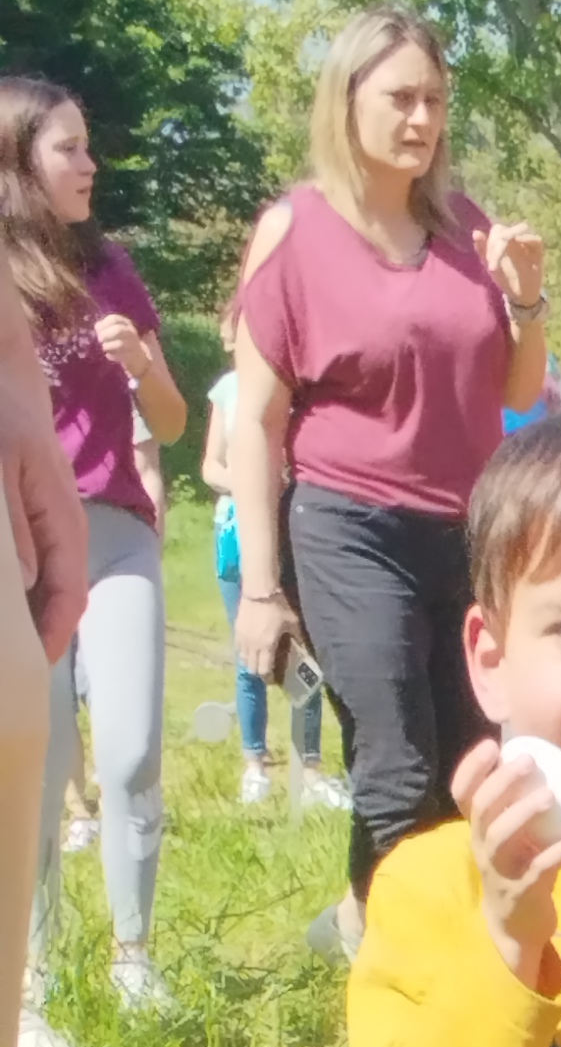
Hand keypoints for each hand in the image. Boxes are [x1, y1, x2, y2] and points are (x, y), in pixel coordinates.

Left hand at [0, 395, 85, 661]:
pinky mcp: (30, 524)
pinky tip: (3, 603)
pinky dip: (14, 593)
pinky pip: (27, 570)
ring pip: (41, 588)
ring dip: (23, 617)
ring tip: (5, 643)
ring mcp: (47, 529)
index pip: (68, 598)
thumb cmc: (5, 416)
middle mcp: (63, 534)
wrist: (7, 377)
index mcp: (65, 525)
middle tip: (8, 668)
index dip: (49, 638)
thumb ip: (14, 528)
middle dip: (35, 637)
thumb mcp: (0, 467)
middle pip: (57, 601)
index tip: (27, 668)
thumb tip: (25, 583)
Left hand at [93, 313, 152, 382]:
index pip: (114, 319)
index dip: (104, 324)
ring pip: (120, 344)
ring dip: (108, 346)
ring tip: (104, 347)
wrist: (138, 358)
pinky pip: (121, 356)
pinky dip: (112, 356)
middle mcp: (131, 332)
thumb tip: (97, 326)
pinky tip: (109, 355)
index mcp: (126, 323)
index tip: (97, 330)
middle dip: (106, 334)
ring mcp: (133, 344)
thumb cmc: (122, 341)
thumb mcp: (114, 331)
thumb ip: (105, 327)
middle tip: (99, 339)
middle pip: (118, 329)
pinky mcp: (132, 356)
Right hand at [234, 590, 296, 679]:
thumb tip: (306, 651)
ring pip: (243, 660)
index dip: (269, 678)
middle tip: (267, 671)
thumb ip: (298, 639)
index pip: (264, 671)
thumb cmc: (278, 606)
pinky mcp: (236, 631)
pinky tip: (250, 649)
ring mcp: (242, 639)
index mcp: (266, 647)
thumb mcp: (292, 623)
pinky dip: (244, 653)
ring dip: (251, 664)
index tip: (274, 680)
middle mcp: (252, 646)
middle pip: (252, 669)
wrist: (259, 590)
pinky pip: (238, 649)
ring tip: (258, 661)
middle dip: (259, 673)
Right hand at [453, 735, 560, 987]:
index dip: (472, 768)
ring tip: (549, 795)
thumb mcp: (518, 838)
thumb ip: (523, 807)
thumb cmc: (521, 871)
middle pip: (482, 809)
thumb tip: (551, 763)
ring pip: (500, 836)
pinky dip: (559, 852)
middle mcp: (482, 847)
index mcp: (481, 829)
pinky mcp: (519, 892)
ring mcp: (498, 870)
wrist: (518, 927)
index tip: (492, 744)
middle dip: (502, 782)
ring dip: (523, 812)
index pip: (463, 794)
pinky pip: (537, 869)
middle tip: (527, 762)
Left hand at [474, 221, 544, 313]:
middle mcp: (516, 237)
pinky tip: (518, 242)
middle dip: (498, 244)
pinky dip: (528, 238)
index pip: (497, 230)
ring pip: (522, 228)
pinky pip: (536, 239)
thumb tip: (475, 232)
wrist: (520, 295)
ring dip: (511, 236)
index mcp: (504, 239)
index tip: (488, 262)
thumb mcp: (491, 265)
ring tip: (502, 250)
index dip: (491, 242)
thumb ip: (482, 249)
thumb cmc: (505, 279)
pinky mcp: (539, 250)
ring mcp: (528, 242)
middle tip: (493, 262)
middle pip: (507, 229)